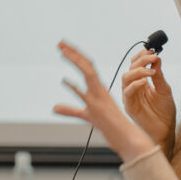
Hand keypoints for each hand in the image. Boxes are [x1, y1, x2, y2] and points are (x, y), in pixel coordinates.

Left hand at [53, 41, 155, 161]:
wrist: (126, 137)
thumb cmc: (110, 126)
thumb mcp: (85, 115)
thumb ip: (69, 110)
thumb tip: (54, 108)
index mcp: (98, 88)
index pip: (86, 66)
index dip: (76, 55)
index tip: (65, 47)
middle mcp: (98, 89)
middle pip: (86, 65)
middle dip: (73, 52)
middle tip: (60, 43)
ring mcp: (98, 96)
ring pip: (88, 73)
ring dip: (76, 60)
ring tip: (63, 51)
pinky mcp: (96, 106)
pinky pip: (86, 94)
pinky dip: (75, 87)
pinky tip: (64, 81)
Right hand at [121, 49, 175, 149]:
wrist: (166, 131)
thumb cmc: (165, 113)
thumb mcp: (164, 90)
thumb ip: (159, 76)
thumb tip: (156, 59)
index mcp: (141, 83)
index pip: (135, 64)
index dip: (141, 56)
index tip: (152, 51)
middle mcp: (134, 88)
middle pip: (130, 68)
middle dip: (141, 60)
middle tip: (153, 58)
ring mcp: (130, 97)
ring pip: (126, 78)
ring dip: (138, 71)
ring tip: (152, 71)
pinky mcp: (130, 106)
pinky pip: (127, 93)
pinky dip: (135, 85)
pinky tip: (146, 82)